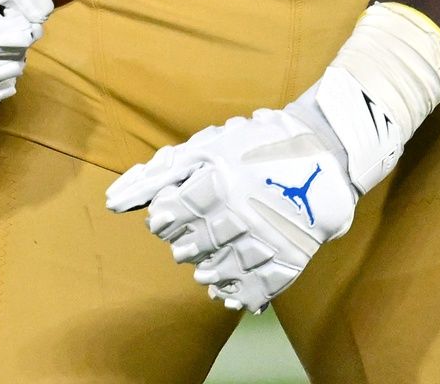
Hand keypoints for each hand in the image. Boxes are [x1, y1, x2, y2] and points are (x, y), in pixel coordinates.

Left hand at [105, 101, 355, 313]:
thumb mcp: (205, 147)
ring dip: (210, 273)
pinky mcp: (293, 253)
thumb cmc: (255, 143)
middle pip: (197, 244)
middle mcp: (239, 211)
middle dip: (185, 248)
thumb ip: (159, 175)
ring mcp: (268, 235)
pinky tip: (232, 297)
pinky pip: (262, 284)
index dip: (164, 221)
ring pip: (226, 267)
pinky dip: (243, 294)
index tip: (165, 222)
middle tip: (184, 248)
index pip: (172, 215)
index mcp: (216, 181)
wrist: (325, 149)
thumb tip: (115, 201)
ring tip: (204, 273)